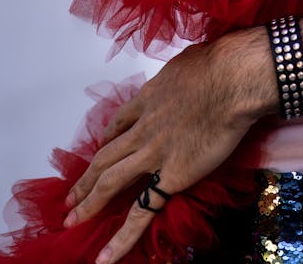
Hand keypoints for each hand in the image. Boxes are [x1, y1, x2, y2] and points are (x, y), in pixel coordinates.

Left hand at [63, 27, 277, 263]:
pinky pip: (142, 211)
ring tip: (72, 220)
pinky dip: (122, 237)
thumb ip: (182, 72)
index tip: (99, 149)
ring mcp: (153, 153)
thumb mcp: (189, 59)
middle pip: (105, 155)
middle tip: (69, 197)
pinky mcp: (170, 176)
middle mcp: (144, 126)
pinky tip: (105, 257)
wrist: (232, 79)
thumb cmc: (219, 62)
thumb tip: (191, 69)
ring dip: (88, 202)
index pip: (120, 122)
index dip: (107, 139)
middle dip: (85, 178)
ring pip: (110, 181)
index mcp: (149, 97)